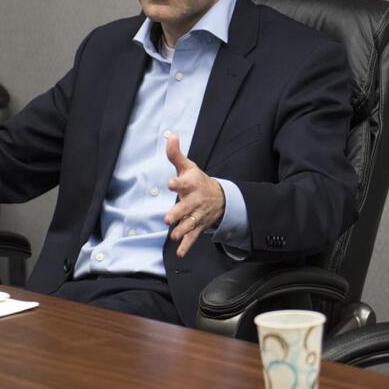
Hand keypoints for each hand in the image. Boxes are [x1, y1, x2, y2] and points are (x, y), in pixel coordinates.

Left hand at [163, 133, 225, 257]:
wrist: (220, 197)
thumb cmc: (198, 180)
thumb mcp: (188, 166)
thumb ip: (176, 154)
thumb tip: (170, 135)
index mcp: (192, 184)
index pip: (184, 182)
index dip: (177, 182)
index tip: (171, 183)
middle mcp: (195, 200)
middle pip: (186, 207)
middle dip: (178, 213)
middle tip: (168, 218)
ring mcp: (197, 215)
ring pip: (190, 224)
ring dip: (182, 230)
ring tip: (173, 236)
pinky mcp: (198, 226)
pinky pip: (193, 237)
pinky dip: (187, 246)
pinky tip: (179, 253)